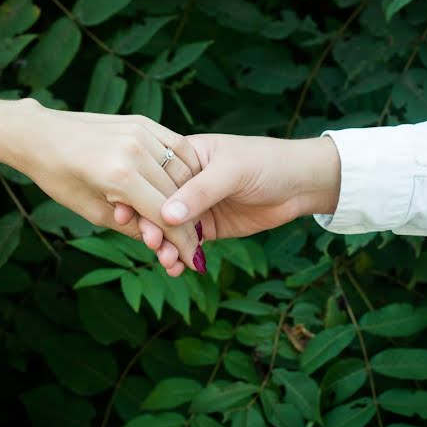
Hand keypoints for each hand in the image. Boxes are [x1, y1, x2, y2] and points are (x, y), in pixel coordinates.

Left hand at [4, 100, 203, 272]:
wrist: (40, 134)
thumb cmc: (58, 176)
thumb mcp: (91, 211)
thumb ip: (130, 226)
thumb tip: (162, 243)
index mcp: (119, 176)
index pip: (165, 216)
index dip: (182, 243)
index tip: (192, 261)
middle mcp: (135, 150)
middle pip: (177, 196)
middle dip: (188, 226)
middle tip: (192, 247)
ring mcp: (141, 131)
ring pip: (182, 172)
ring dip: (188, 199)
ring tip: (187, 219)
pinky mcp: (143, 121)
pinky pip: (178, 147)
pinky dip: (186, 169)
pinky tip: (185, 186)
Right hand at [115, 134, 340, 272]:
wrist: (301, 183)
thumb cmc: (267, 162)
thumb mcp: (232, 170)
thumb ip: (200, 191)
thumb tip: (167, 214)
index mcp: (184, 157)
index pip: (152, 176)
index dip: (138, 196)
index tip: (125, 214)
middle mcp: (185, 182)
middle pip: (156, 206)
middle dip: (151, 226)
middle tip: (152, 242)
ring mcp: (196, 207)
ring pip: (170, 229)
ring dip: (165, 246)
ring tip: (167, 261)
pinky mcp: (209, 228)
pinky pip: (188, 244)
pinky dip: (180, 257)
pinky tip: (176, 268)